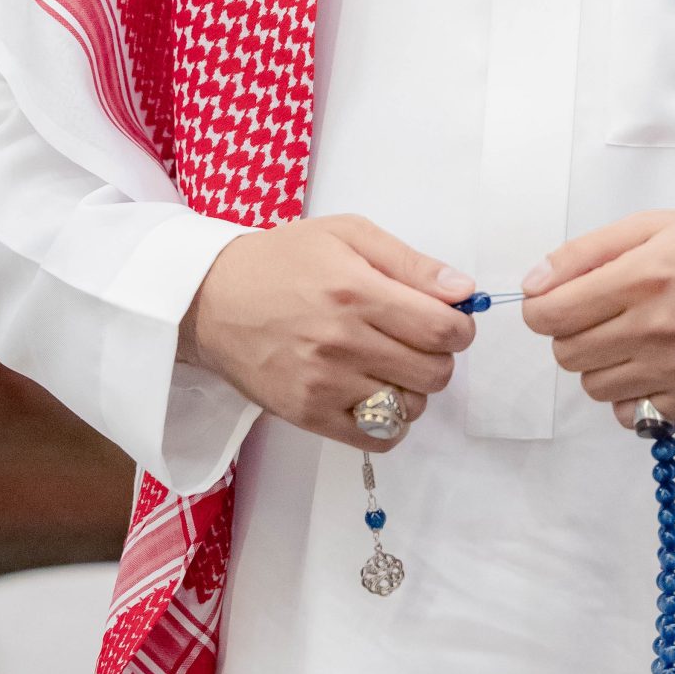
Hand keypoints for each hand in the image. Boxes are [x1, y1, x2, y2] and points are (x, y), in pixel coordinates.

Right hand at [178, 214, 475, 449]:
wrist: (212, 299)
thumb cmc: (283, 259)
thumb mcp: (348, 235)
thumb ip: (410, 263)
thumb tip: (463, 292)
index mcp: (356, 291)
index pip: (442, 330)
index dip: (460, 328)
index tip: (449, 322)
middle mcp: (342, 342)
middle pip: (434, 373)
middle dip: (438, 356)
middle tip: (416, 341)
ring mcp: (324, 384)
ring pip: (410, 407)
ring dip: (412, 388)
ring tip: (389, 364)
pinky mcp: (307, 415)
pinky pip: (378, 439)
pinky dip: (389, 421)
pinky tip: (375, 394)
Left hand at [521, 210, 674, 428]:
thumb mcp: (655, 225)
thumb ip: (586, 252)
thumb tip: (533, 284)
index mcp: (640, 277)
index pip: (550, 314)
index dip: (541, 309)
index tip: (555, 302)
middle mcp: (653, 327)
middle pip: (567, 353)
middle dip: (570, 333)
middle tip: (599, 315)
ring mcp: (674, 369)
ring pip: (593, 386)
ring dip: (599, 364)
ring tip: (628, 338)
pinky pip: (630, 414)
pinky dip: (629, 395)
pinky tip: (649, 367)